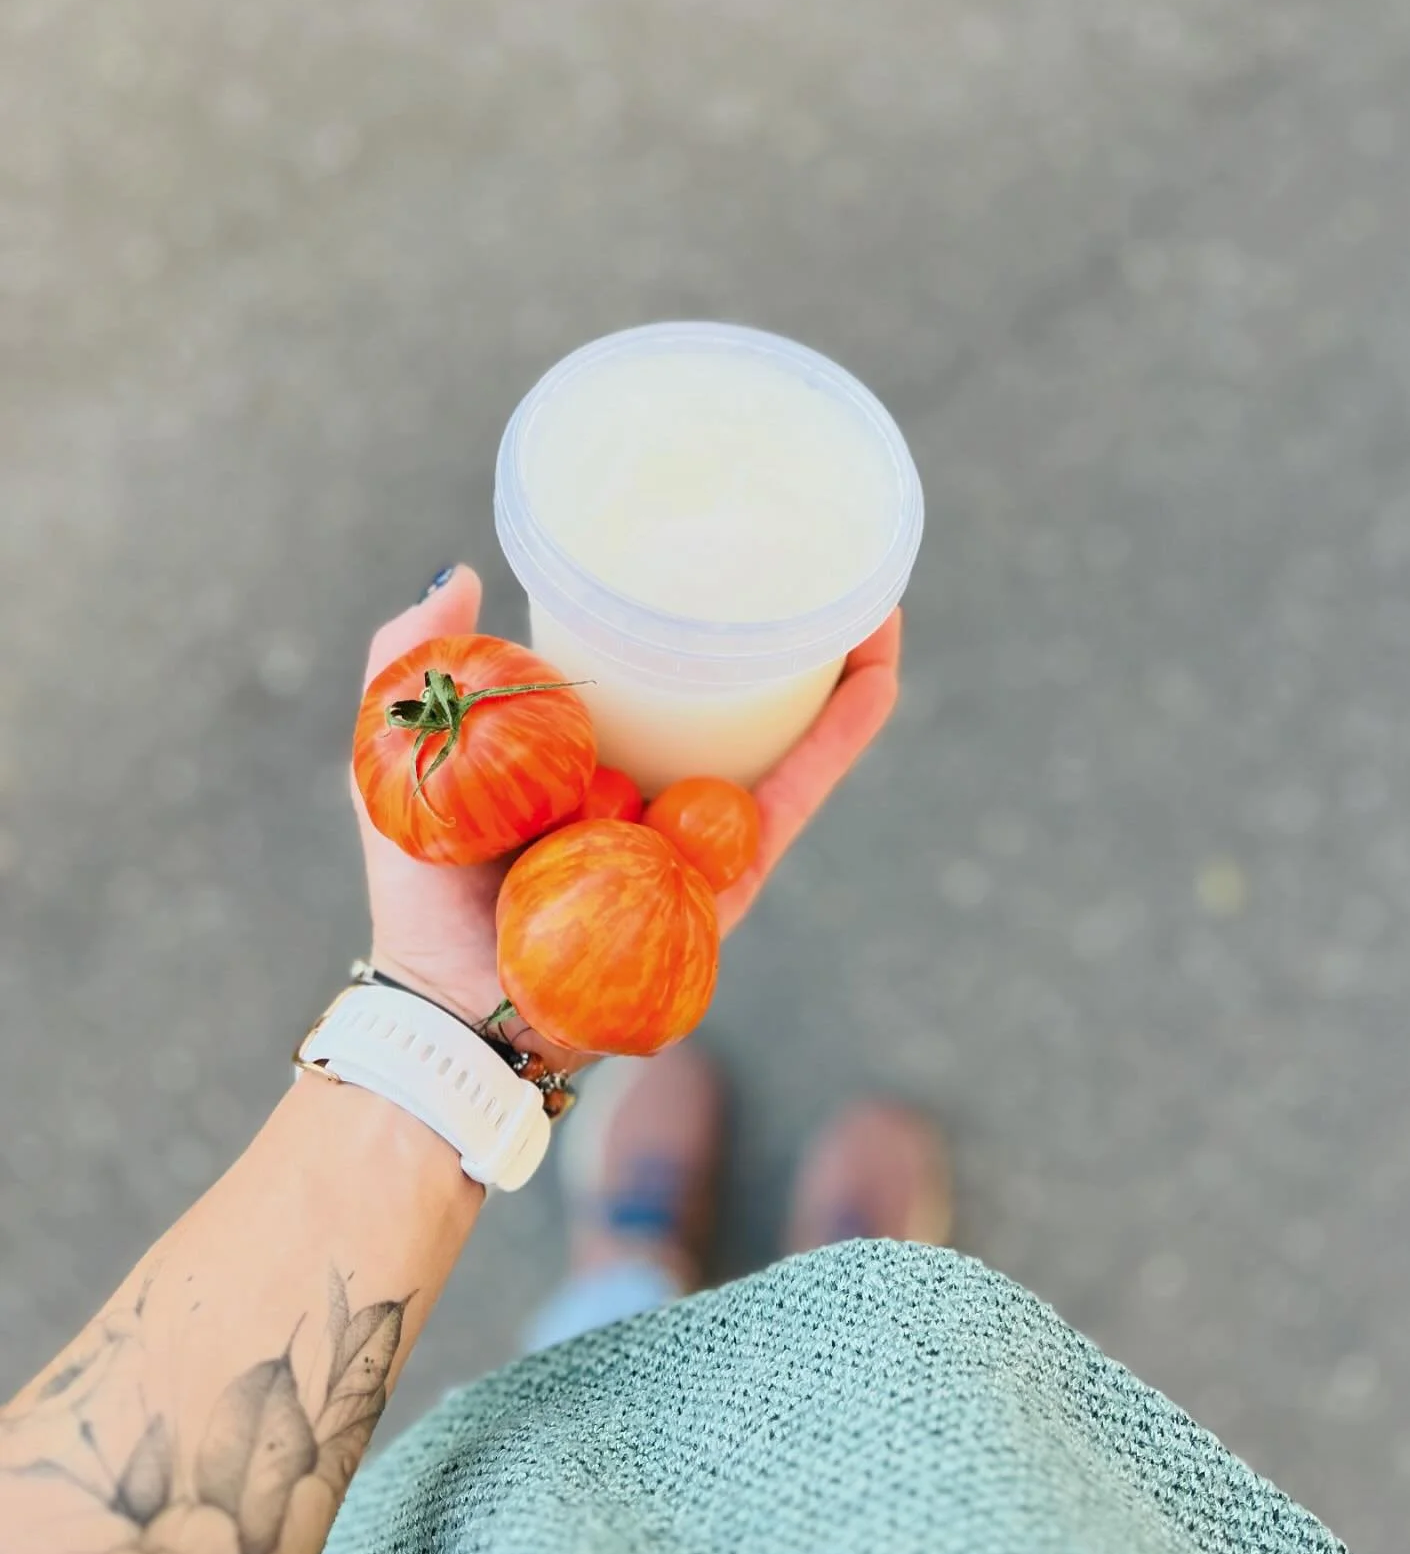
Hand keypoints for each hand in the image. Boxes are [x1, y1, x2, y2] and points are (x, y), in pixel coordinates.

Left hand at [354, 565, 901, 1069]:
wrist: (456, 1008)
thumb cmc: (416, 896)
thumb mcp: (388, 762)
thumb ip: (407, 669)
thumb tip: (464, 573)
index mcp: (577, 751)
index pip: (639, 664)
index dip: (681, 608)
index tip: (710, 545)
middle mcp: (646, 782)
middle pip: (725, 690)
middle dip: (776, 627)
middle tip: (819, 551)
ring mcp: (695, 828)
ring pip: (780, 732)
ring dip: (837, 668)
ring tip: (875, 598)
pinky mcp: (732, 875)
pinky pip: (792, 796)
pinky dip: (839, 738)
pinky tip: (876, 678)